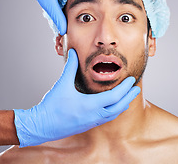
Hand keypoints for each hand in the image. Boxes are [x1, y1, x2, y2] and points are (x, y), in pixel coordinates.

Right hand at [14, 49, 139, 146]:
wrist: (41, 125)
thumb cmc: (52, 106)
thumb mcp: (62, 84)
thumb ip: (70, 67)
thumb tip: (73, 52)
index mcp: (90, 105)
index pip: (114, 97)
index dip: (125, 88)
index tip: (132, 80)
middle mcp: (94, 115)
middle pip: (118, 107)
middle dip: (128, 97)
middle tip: (136, 89)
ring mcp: (91, 122)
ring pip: (113, 115)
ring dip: (122, 105)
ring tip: (128, 98)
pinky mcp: (87, 125)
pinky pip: (106, 119)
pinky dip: (114, 111)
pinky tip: (113, 107)